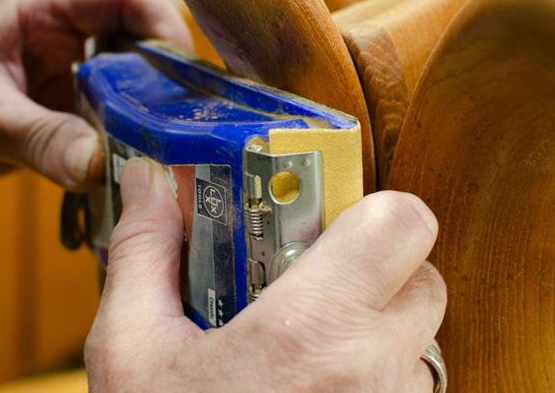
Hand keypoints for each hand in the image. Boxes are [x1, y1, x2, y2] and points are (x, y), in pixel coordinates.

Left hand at [0, 0, 191, 187]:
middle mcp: (66, 32)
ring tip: (170, 156)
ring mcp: (67, 72)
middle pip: (143, 42)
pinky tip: (136, 173)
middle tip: (188, 130)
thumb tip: (101, 165)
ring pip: (134, 87)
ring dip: (149, 120)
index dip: (166, 29)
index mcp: (44, 6)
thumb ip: (40, 138)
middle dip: (168, 84)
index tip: (184, 84)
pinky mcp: (63, 109)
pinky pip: (110, 123)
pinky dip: (124, 147)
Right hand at [86, 159, 445, 391]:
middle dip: (378, 274)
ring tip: (312, 358)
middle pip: (424, 279)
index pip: (405, 223)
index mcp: (311, 331)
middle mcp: (373, 376)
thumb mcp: (129, 353)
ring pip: (425, 342)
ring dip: (382, 335)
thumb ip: (145, 254)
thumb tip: (148, 181)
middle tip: (317, 290)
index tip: (336, 225)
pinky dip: (382, 387)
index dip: (376, 212)